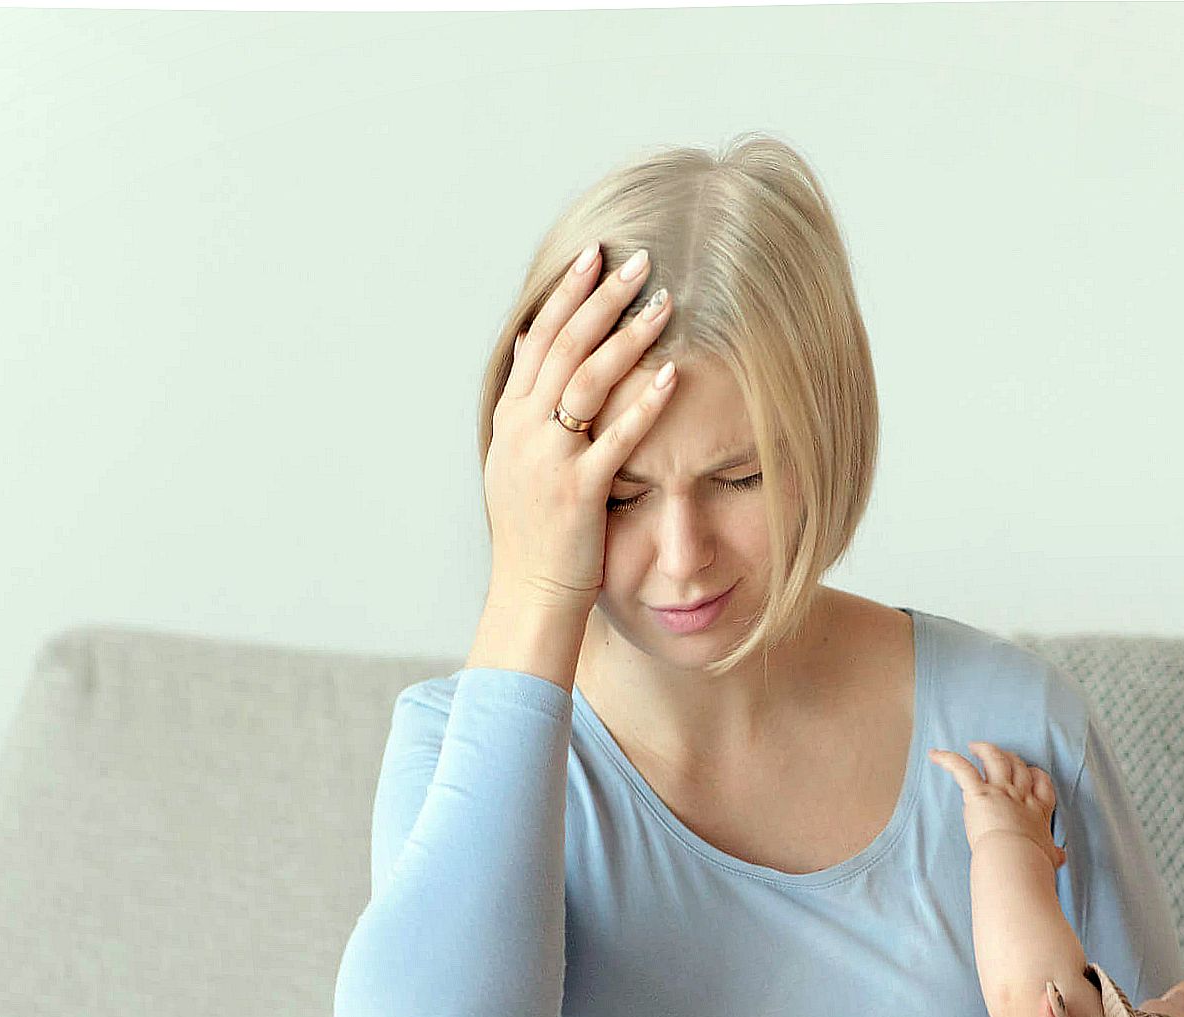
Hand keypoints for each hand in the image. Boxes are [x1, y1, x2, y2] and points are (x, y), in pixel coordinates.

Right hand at [483, 241, 676, 612]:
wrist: (529, 593)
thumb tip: (525, 339)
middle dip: (601, 299)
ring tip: (663, 304)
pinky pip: (615, 439)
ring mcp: (548, 460)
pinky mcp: (578, 492)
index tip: (594, 256)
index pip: (537, 338)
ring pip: (586, 381)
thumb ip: (523, 399)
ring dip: (627, 338)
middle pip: (563, 347)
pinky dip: (645, 404)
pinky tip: (673, 375)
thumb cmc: (534, 530)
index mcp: (510, 418)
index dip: (566, 294)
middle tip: (638, 260)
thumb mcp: (515, 457)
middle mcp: (523, 431)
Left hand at [926, 741, 1065, 870]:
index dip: (1035, 774)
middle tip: (1002, 754)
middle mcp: (1020, 795)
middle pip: (1018, 767)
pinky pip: (962, 769)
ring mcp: (1001, 791)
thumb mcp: (1048, 856)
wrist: (1016, 861)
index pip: (1041, 783)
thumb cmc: (1031, 863)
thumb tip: (1059, 857)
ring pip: (995, 759)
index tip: (1031, 771)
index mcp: (1037, 810)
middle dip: (1010, 758)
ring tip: (974, 746)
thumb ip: (1052, 853)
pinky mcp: (980, 793)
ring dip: (985, 750)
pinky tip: (935, 755)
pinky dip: (947, 759)